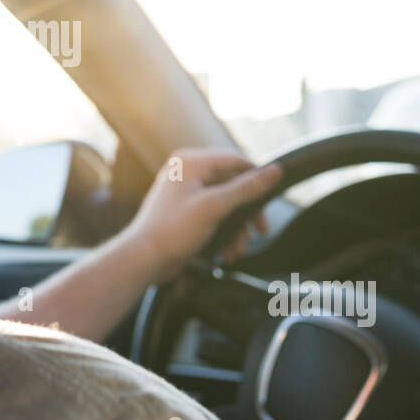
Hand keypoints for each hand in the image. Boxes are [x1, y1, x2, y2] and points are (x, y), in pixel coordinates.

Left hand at [123, 149, 282, 283]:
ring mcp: (185, 192)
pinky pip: (213, 215)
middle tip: (259, 230)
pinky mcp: (185, 211)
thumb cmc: (172, 231)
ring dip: (235, 229)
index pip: (235, 160)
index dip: (256, 178)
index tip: (271, 197)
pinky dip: (222, 233)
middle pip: (232, 185)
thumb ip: (246, 188)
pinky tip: (225, 252)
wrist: (143, 259)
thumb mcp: (214, 207)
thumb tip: (275, 171)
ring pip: (224, 204)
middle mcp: (187, 172)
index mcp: (190, 162)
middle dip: (245, 213)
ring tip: (236, 250)